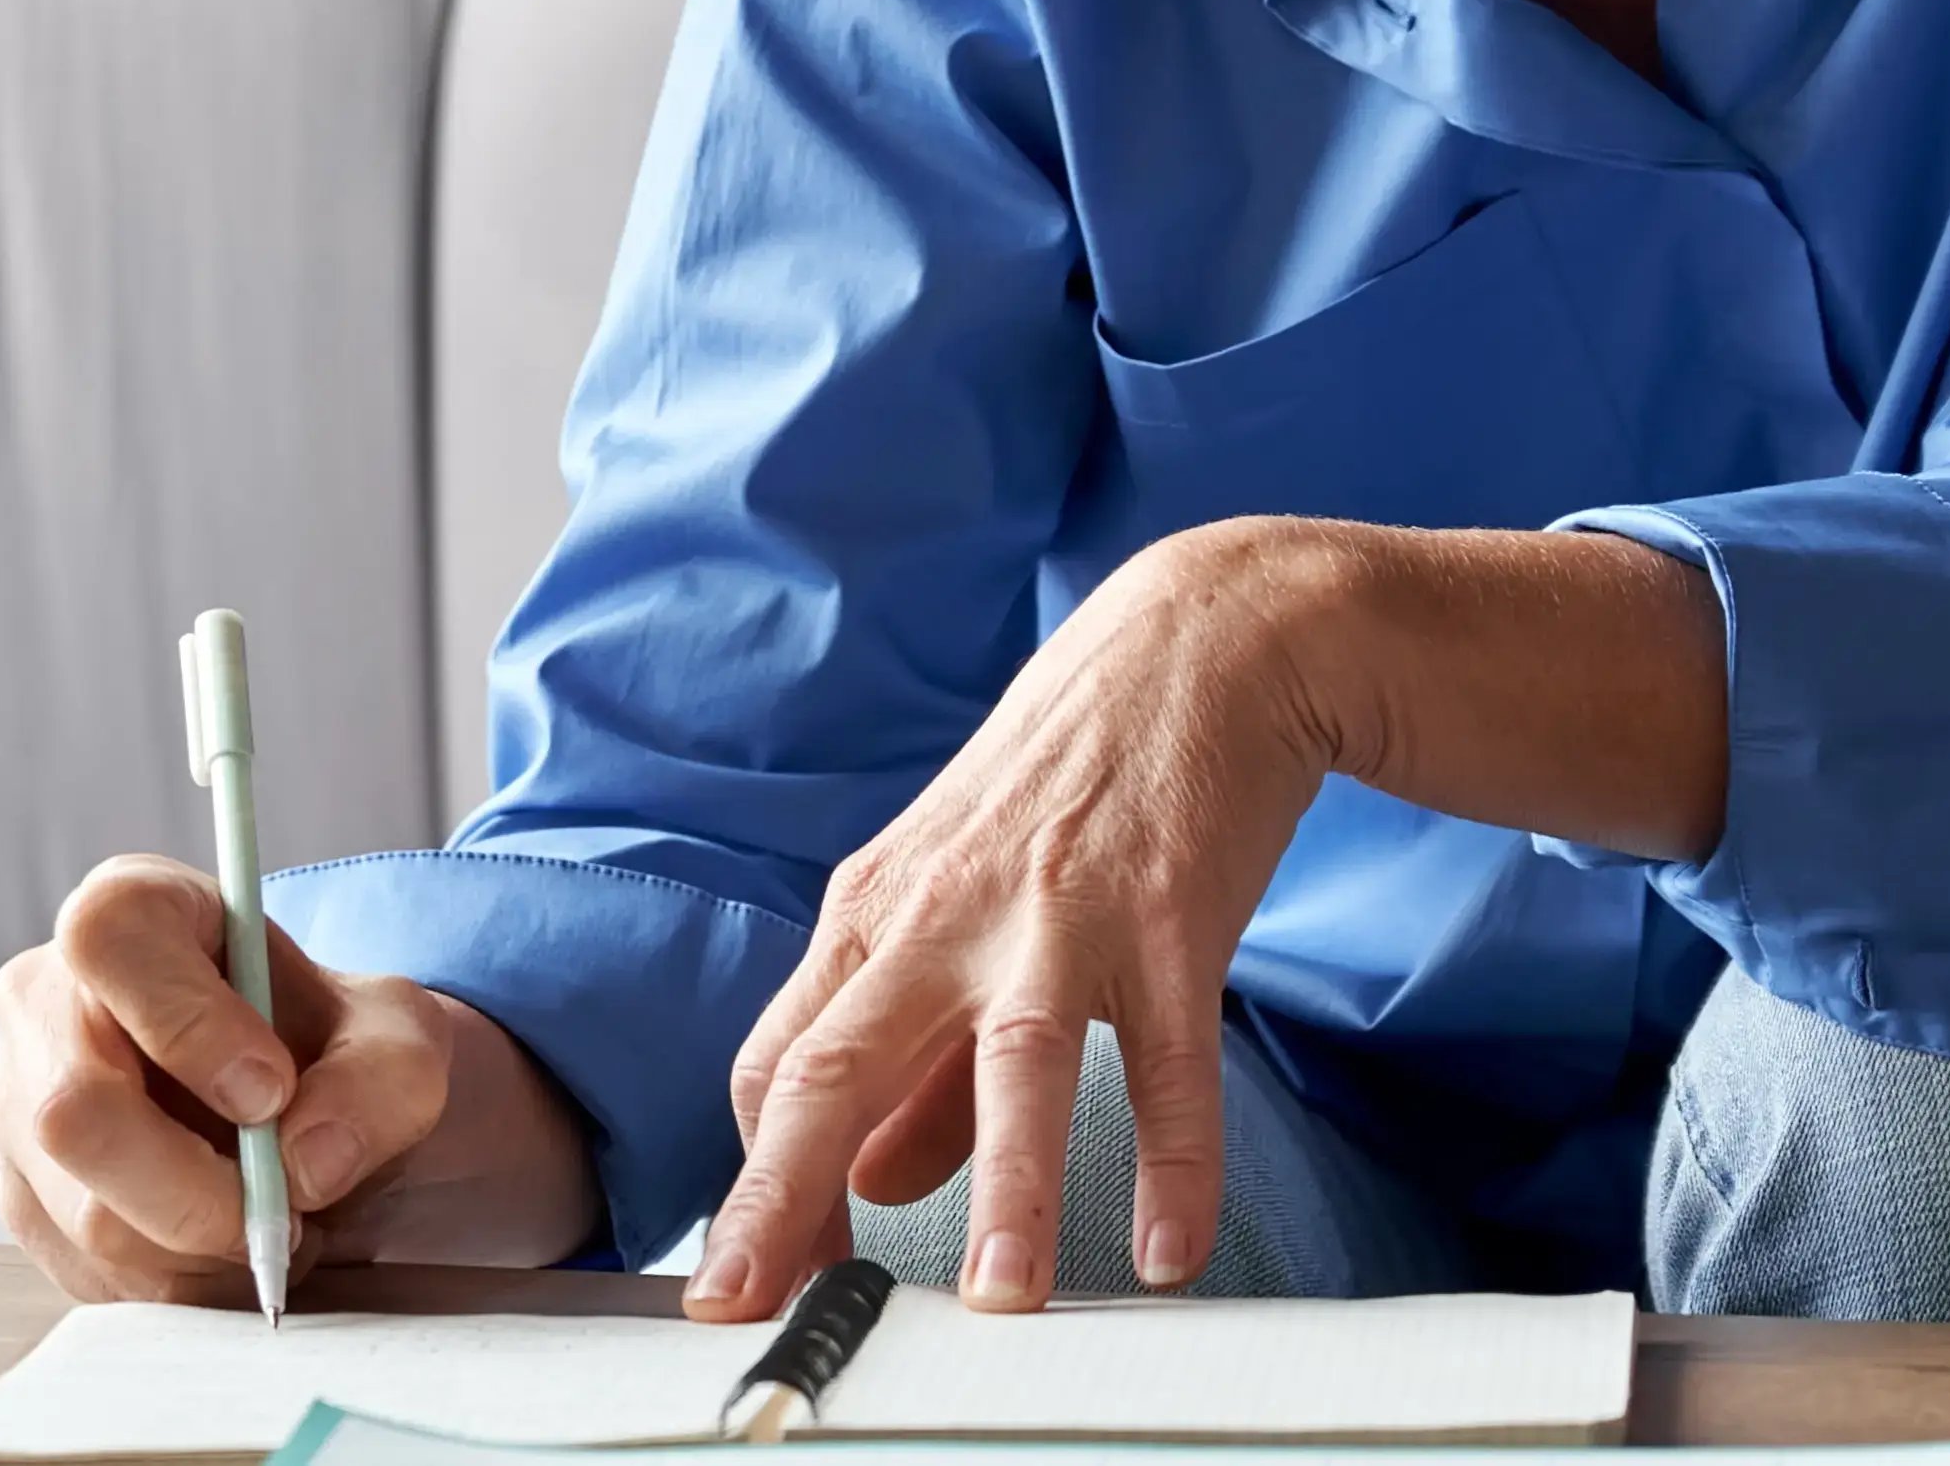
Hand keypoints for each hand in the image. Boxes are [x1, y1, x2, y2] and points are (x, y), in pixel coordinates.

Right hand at [0, 853, 605, 1301]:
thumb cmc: (332, 1049)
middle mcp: (45, 1002)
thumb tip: (308, 1159)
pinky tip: (230, 1247)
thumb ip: (379, 1081)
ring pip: (87, 1214)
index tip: (272, 1090)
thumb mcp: (398, 1041)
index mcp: (128, 914)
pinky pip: (94, 1273)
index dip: (187, 1023)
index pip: (110, 942)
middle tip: (287, 1210)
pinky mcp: (29, 1202)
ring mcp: (18, 1108)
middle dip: (198, 1190)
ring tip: (276, 1224)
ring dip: (205, 1249)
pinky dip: (185, 1283)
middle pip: (74, 1111)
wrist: (309, 1116)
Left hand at [686, 519, 1725, 1319]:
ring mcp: (1057, 916)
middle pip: (836, 1064)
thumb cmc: (1067, 783)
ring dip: (1004, 1191)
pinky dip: (1174, 1160)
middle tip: (752, 1308)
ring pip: (1012, 1066)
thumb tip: (864, 1184)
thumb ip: (913, 1058)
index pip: (776, 1062)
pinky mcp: (1169, 918)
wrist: (1200, 641)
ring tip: (999, 1306)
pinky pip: (1172, 1061)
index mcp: (876, 911)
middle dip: (783, 1197)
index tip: (749, 1281)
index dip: (755, 1178)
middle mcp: (944, 916)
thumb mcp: (959, 900)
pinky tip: (1169, 1251)